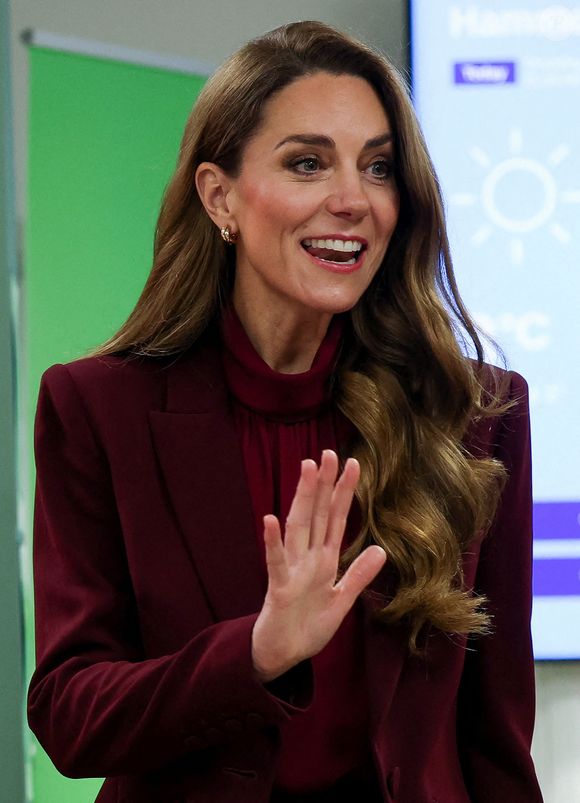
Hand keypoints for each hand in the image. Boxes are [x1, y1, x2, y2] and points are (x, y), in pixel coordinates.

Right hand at [251, 450, 386, 681]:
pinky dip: (273, 542)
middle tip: (328, 452)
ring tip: (306, 469)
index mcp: (324, 560)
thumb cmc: (307, 627)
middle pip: (317, 514)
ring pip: (299, 527)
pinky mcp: (279, 588)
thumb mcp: (341, 601)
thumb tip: (381, 550)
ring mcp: (292, 570)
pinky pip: (276, 563)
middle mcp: (307, 558)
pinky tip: (269, 519)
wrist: (282, 656)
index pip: (335, 519)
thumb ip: (358, 575)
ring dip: (302, 498)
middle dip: (323, 483)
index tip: (353, 464)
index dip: (343, 492)